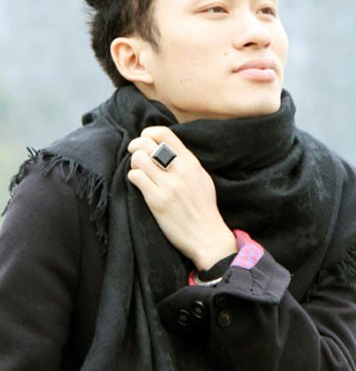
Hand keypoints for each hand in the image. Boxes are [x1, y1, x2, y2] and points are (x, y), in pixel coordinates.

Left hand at [127, 126, 236, 269]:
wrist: (207, 237)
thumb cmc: (204, 209)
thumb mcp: (202, 178)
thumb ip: (186, 162)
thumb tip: (166, 148)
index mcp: (192, 163)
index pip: (164, 133)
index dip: (148, 133)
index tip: (145, 141)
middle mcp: (180, 171)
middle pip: (147, 143)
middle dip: (135, 146)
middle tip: (134, 154)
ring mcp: (169, 186)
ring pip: (138, 159)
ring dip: (133, 163)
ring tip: (138, 171)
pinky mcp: (158, 201)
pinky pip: (136, 177)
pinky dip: (133, 177)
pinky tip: (138, 183)